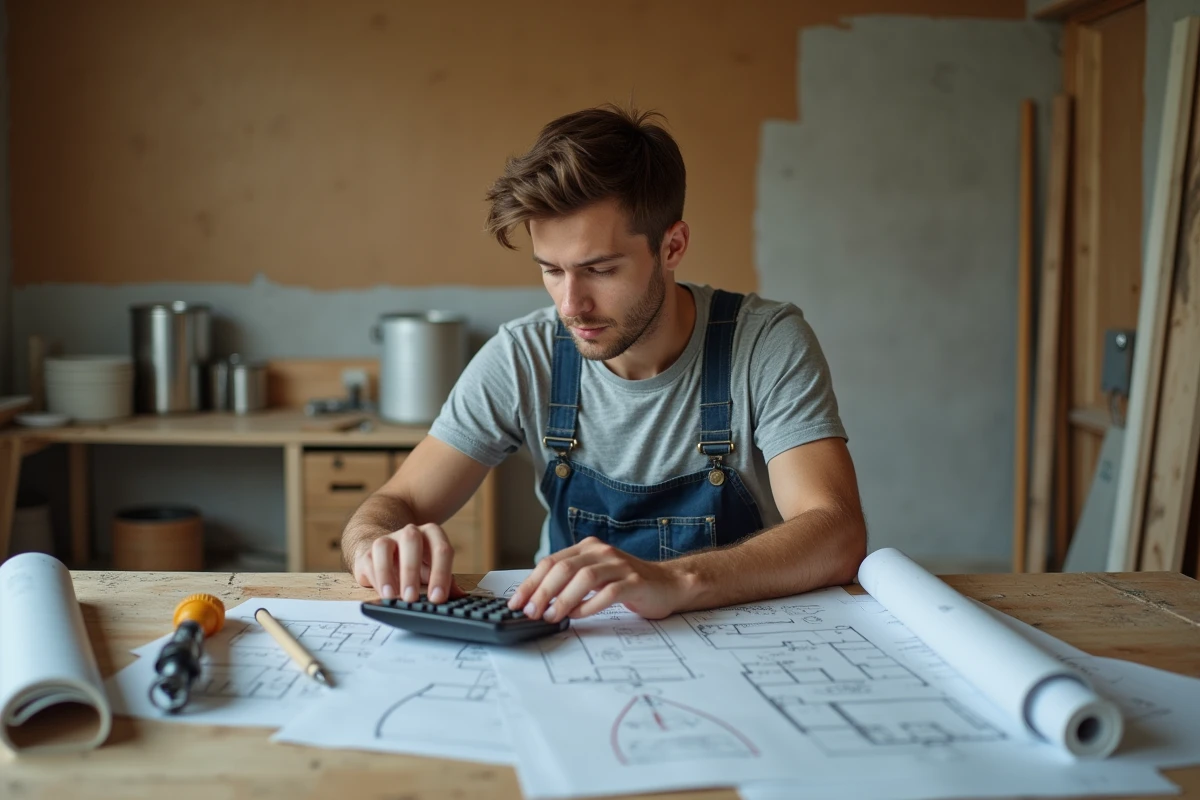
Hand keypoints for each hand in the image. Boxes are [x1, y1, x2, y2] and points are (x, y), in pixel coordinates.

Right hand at [352, 523, 464, 603]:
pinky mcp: (367, 552)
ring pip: (384, 546)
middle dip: (412, 570)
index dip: (441, 574)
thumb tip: (460, 596)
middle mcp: (409, 533)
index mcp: (431, 535)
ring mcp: (387, 539)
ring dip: (387, 573)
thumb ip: (445, 581)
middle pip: (412, 541)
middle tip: (412, 598)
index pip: (441, 548)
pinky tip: (383, 594)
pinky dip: (376, 579)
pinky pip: (368, 561)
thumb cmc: (414, 563)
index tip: (438, 598)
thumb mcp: (432, 570)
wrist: (385, 552)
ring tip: (393, 597)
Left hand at [507, 537, 689, 621]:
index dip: (531, 583)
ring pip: (584, 578)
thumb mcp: (595, 576)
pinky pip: (607, 593)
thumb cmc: (626, 584)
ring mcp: (619, 565)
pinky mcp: (634, 581)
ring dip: (563, 599)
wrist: (667, 584)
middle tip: (531, 612)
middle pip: (563, 568)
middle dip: (542, 591)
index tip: (517, 603)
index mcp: (587, 548)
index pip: (551, 562)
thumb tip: (536, 601)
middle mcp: (601, 552)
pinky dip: (589, 606)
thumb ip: (569, 582)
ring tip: (552, 616)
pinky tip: (579, 616)